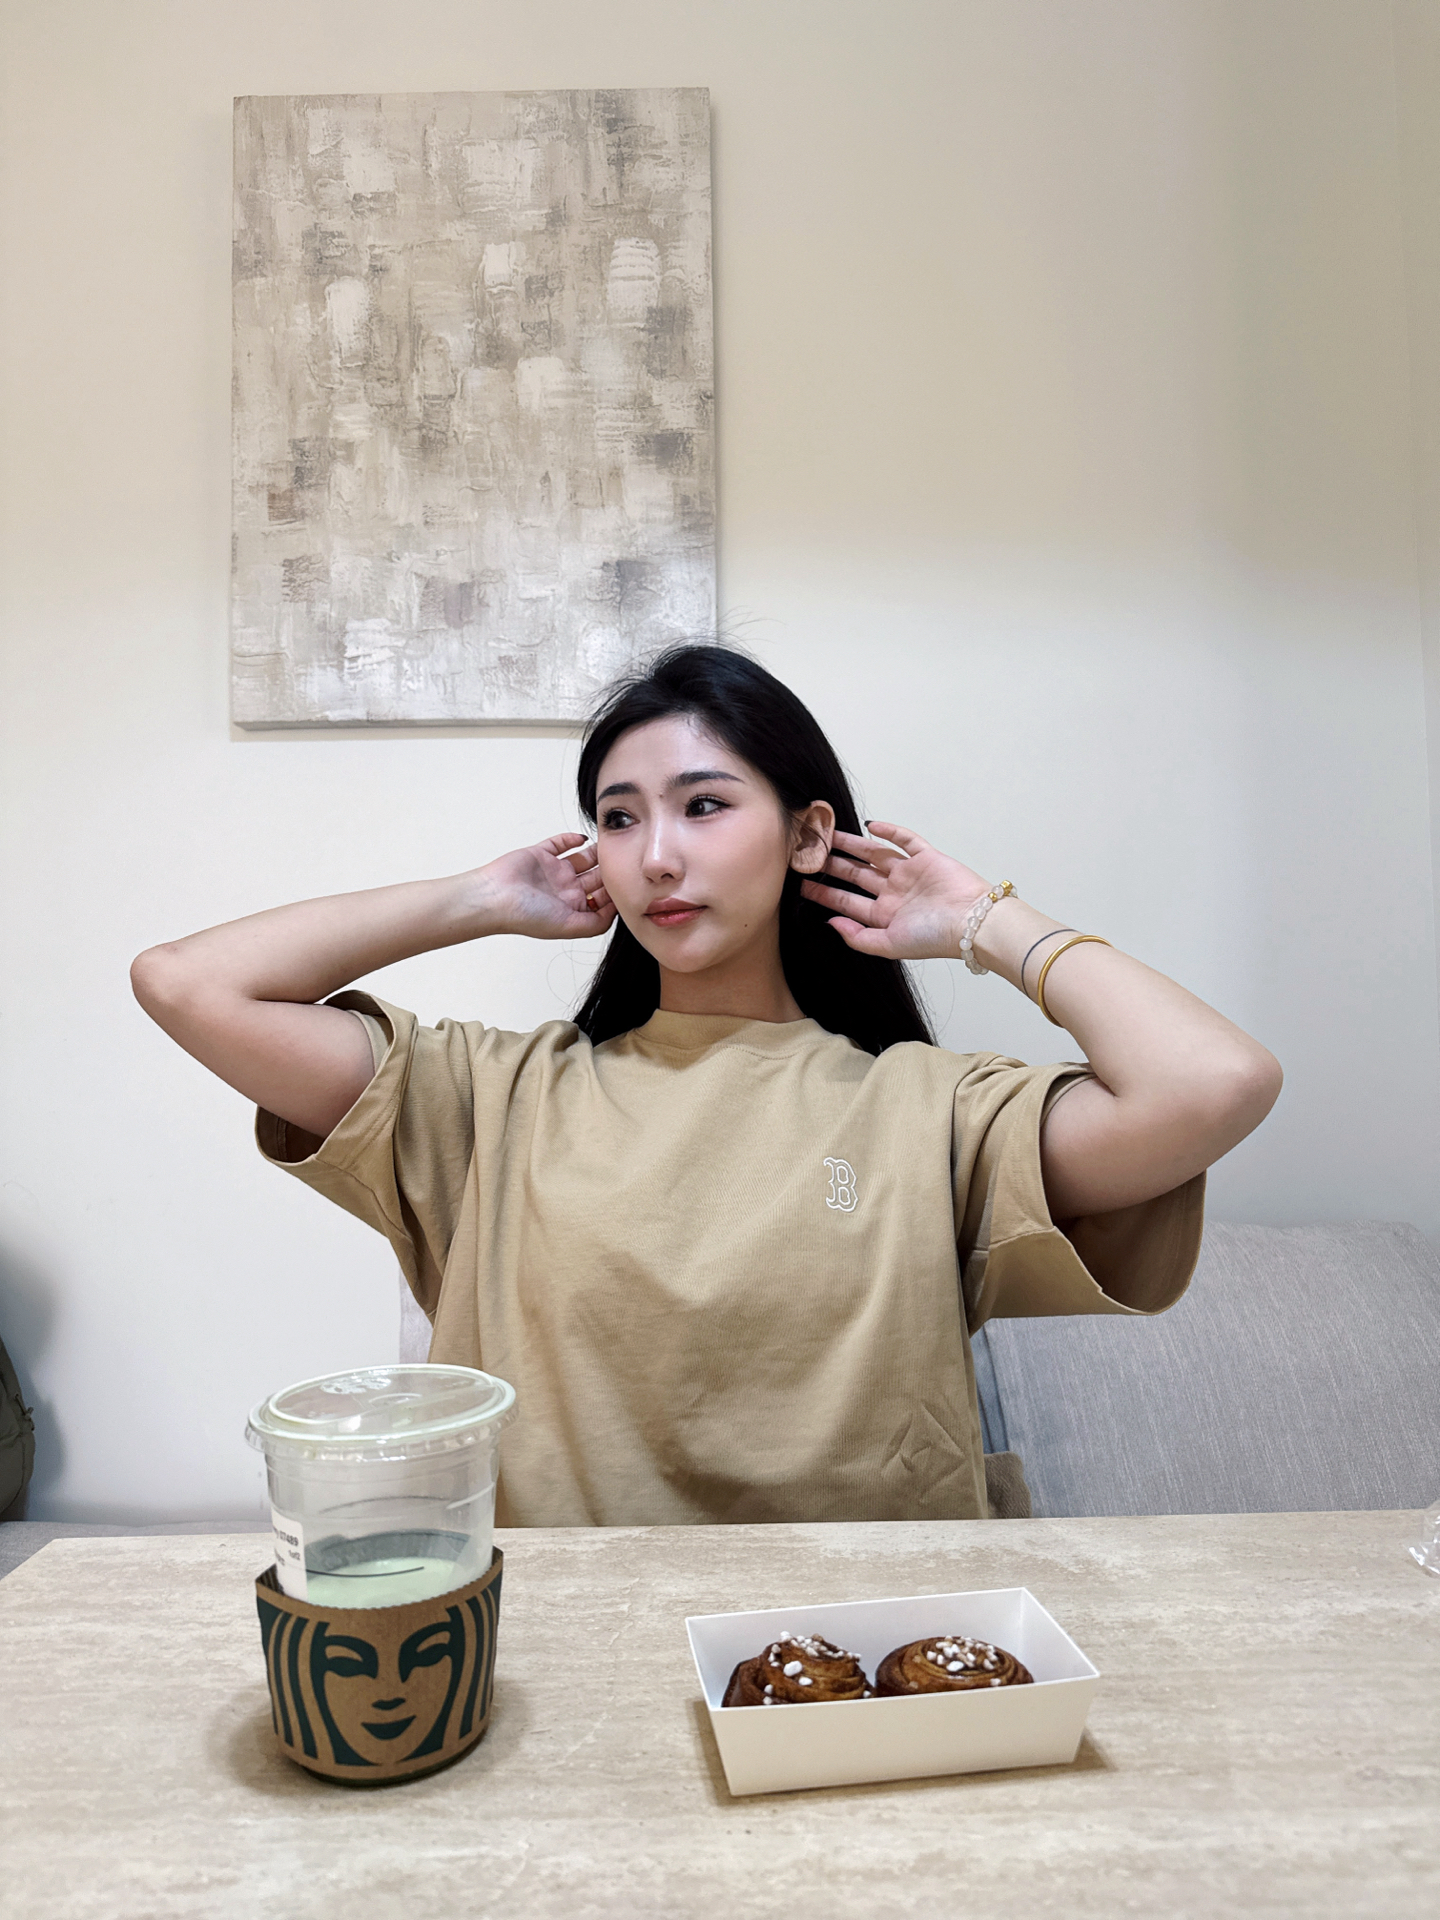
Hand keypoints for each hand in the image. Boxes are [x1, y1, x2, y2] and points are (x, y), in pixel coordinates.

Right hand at [481, 834, 615, 940]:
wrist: (495, 897)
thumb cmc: (526, 916)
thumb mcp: (568, 927)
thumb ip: (595, 923)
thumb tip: (617, 910)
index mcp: (571, 908)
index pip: (601, 899)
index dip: (615, 891)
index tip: (628, 882)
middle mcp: (564, 890)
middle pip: (595, 877)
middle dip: (610, 870)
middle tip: (626, 858)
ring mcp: (553, 871)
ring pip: (582, 858)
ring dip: (596, 852)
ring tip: (610, 844)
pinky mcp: (541, 854)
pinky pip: (561, 843)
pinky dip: (572, 839)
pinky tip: (583, 838)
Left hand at [798, 821, 990, 960]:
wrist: (972, 922)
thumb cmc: (934, 937)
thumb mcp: (888, 945)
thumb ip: (858, 937)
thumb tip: (830, 923)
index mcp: (885, 915)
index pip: (847, 901)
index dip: (824, 893)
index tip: (802, 885)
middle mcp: (895, 893)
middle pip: (856, 875)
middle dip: (833, 866)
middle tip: (809, 853)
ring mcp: (910, 874)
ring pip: (874, 854)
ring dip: (852, 845)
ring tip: (829, 835)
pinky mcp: (927, 858)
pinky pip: (905, 840)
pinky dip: (889, 831)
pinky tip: (870, 825)